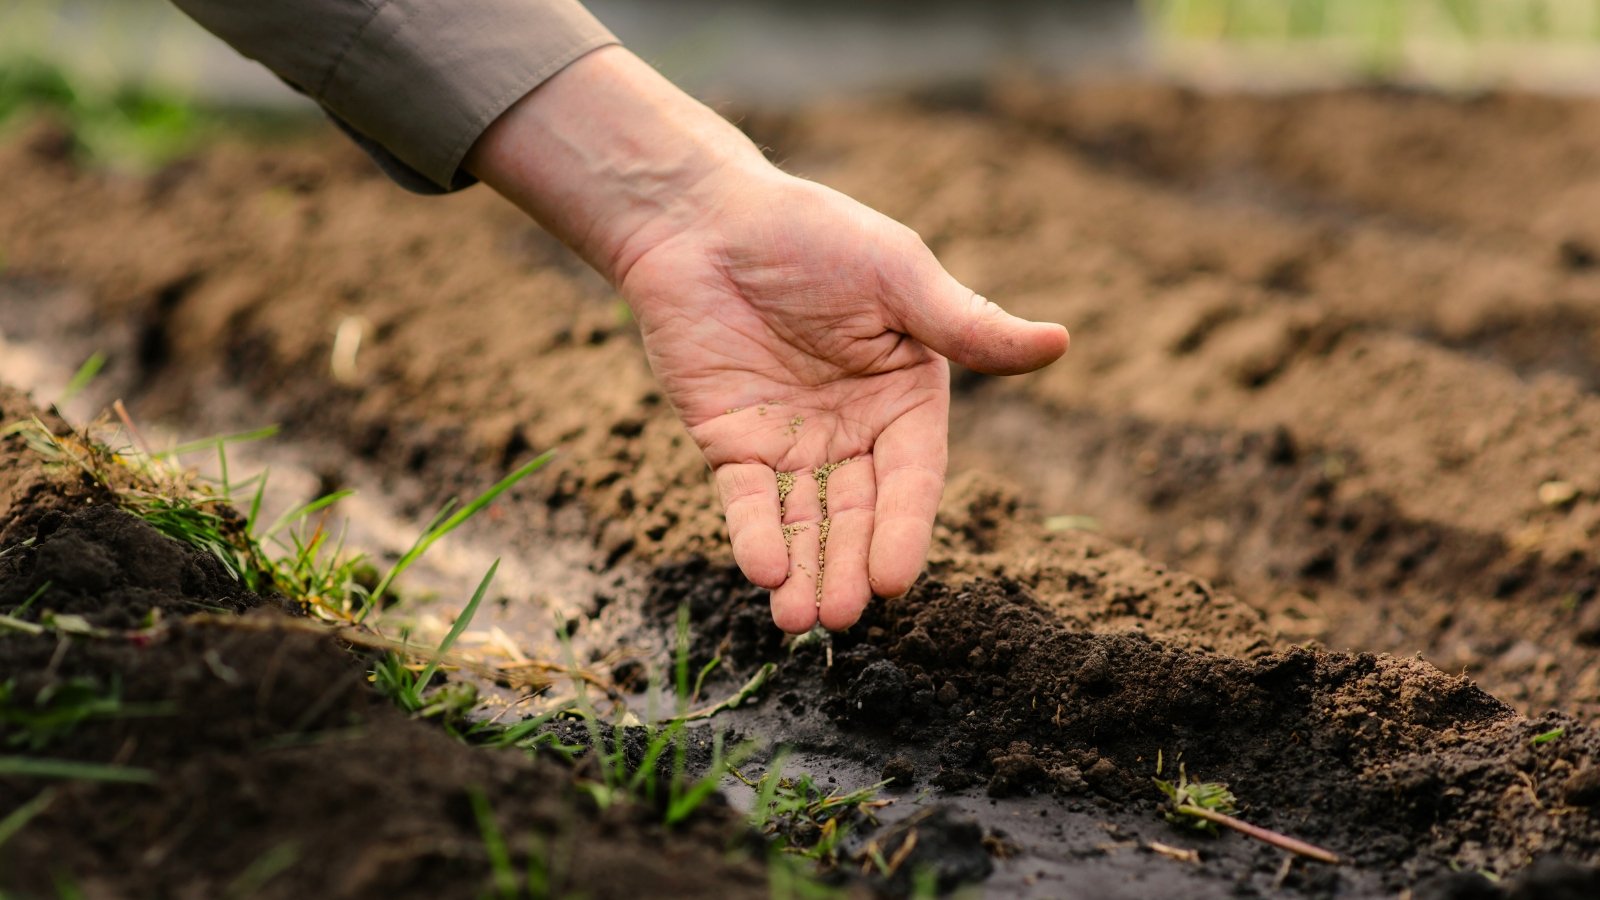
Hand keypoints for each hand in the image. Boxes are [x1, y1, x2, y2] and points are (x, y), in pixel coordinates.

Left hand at [619, 170, 1066, 630]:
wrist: (703, 219)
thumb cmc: (811, 234)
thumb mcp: (897, 276)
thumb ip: (965, 324)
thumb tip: (1060, 341)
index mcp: (905, 396)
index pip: (912, 477)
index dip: (904, 528)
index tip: (893, 579)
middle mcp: (854, 431)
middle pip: (859, 514)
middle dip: (850, 565)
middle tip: (841, 615)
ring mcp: (792, 443)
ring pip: (805, 521)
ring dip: (805, 571)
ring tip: (801, 622)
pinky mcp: (731, 444)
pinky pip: (748, 501)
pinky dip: (755, 535)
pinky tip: (762, 571)